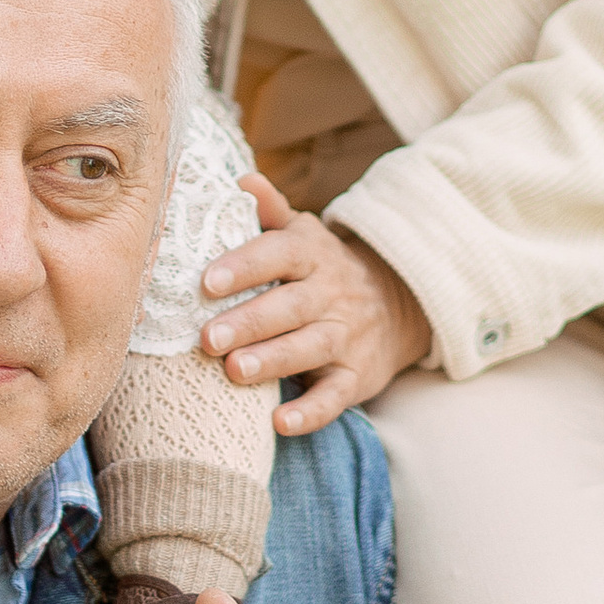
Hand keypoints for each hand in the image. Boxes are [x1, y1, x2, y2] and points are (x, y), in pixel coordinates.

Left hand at [200, 176, 430, 432]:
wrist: (397, 304)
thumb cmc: (323, 269)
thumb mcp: (302, 234)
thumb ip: (270, 212)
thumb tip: (241, 180)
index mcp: (311, 255)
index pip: (277, 254)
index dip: (243, 266)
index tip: (205, 281)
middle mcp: (331, 294)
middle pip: (289, 306)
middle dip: (249, 322)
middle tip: (206, 338)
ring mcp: (346, 336)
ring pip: (311, 348)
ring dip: (273, 361)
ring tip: (233, 372)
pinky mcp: (357, 377)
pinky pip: (336, 396)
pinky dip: (311, 412)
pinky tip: (281, 423)